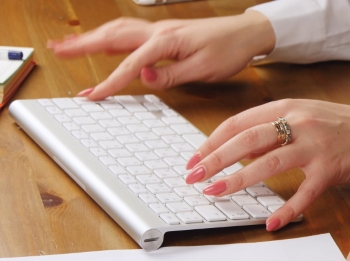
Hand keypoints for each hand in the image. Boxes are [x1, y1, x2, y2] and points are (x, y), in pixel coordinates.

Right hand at [47, 11, 274, 99]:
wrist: (246, 33)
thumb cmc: (229, 49)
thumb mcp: (203, 69)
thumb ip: (171, 75)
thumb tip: (143, 78)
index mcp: (166, 41)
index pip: (130, 64)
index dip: (110, 82)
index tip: (93, 95)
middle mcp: (159, 31)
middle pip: (113, 36)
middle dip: (83, 45)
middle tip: (58, 50)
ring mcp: (161, 30)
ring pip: (119, 31)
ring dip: (93, 38)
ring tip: (70, 45)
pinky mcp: (166, 34)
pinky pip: (131, 34)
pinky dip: (112, 38)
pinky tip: (105, 44)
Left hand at [184, 99, 349, 230]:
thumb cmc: (342, 125)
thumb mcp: (305, 114)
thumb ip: (273, 126)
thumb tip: (239, 147)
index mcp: (287, 107)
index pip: (239, 122)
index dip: (212, 141)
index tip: (195, 158)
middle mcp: (298, 123)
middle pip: (246, 140)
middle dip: (214, 159)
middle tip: (193, 176)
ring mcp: (314, 146)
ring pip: (268, 163)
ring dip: (237, 180)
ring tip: (215, 193)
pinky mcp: (330, 169)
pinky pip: (303, 194)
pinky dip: (286, 210)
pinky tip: (270, 223)